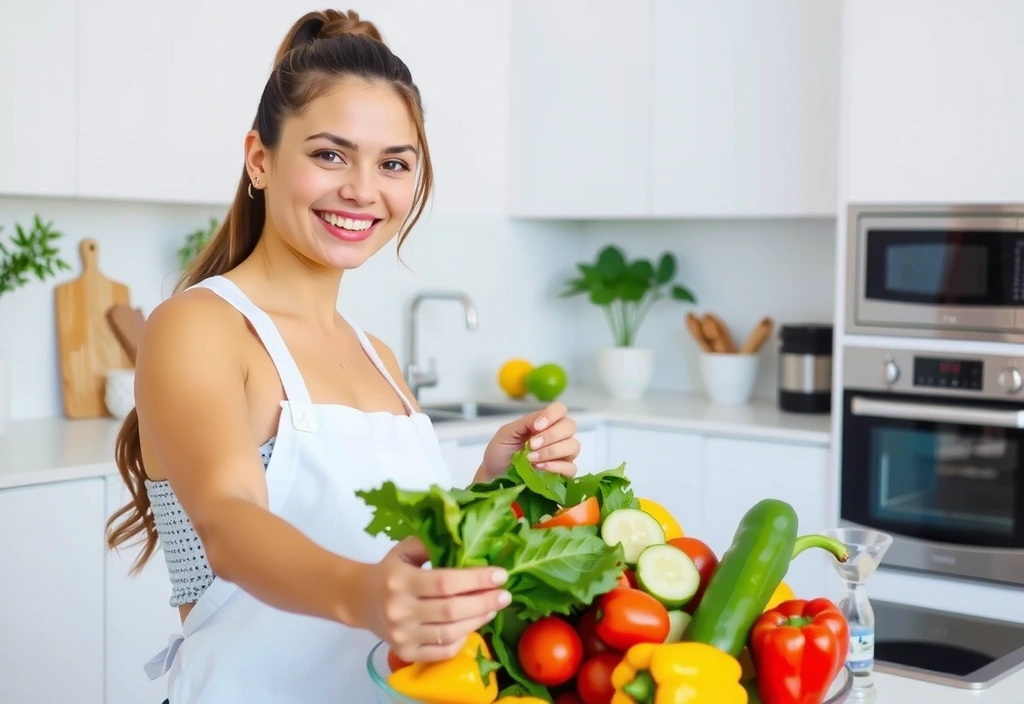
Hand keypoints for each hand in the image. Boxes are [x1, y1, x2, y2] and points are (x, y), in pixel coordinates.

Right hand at [360, 537, 510, 662]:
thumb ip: (432, 544)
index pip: (445, 582)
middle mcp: (400, 611)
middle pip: (451, 610)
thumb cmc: (390, 571)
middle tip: (505, 595)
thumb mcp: (406, 550)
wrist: (361, 600)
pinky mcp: (405, 653)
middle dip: (484, 602)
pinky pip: (442, 652)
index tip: (501, 575)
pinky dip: (462, 640)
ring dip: (478, 620)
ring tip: (493, 608)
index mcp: (400, 581)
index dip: (476, 579)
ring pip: (450, 633)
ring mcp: (402, 636)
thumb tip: (469, 543)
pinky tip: (472, 626)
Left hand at [479, 401, 580, 480]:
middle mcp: (557, 436)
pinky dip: (557, 466)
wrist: (494, 476)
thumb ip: (527, 422)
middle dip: (551, 435)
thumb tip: (542, 421)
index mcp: (545, 423)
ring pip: (573, 446)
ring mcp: (562, 455)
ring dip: (552, 451)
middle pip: (570, 426)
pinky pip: (571, 468)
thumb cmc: (500, 452)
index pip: (560, 409)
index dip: (552, 415)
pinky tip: (540, 468)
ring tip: (532, 458)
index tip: (536, 427)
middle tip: (532, 445)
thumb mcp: (507, 432)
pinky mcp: (562, 473)